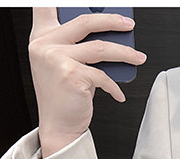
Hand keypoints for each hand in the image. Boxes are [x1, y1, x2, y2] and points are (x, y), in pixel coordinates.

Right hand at [28, 8, 147, 155]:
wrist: (58, 126)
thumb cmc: (62, 96)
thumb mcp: (61, 64)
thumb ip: (75, 45)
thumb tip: (109, 35)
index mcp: (41, 36)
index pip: (46, 6)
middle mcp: (46, 44)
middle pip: (85, 21)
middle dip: (112, 20)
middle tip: (129, 25)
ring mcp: (58, 59)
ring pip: (101, 48)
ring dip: (125, 53)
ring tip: (139, 57)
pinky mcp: (73, 76)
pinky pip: (104, 76)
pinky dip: (115, 86)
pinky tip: (119, 93)